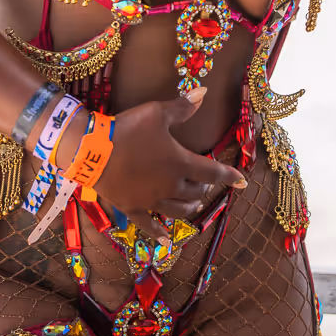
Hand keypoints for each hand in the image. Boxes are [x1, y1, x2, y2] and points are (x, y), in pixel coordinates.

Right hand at [94, 87, 246, 239]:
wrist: (92, 149)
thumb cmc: (128, 129)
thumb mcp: (156, 113)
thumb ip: (182, 107)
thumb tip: (203, 93)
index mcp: (180, 163)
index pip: (212, 172)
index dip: (229, 176)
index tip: (242, 182)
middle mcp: (170, 186)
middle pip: (195, 192)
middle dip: (203, 188)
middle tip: (204, 183)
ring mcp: (151, 200)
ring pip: (178, 210)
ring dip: (189, 207)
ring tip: (193, 205)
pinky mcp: (132, 208)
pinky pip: (149, 225)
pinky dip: (159, 234)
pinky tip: (166, 241)